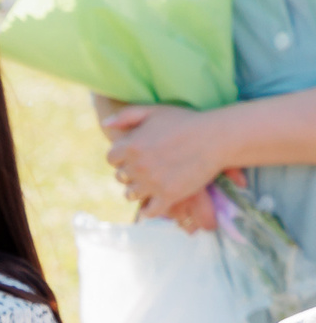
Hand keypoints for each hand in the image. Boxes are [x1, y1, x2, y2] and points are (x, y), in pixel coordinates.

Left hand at [102, 104, 237, 222]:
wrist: (217, 137)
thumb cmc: (185, 121)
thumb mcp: (155, 111)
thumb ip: (127, 115)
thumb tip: (106, 124)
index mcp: (131, 146)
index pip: (111, 159)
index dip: (122, 156)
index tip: (134, 155)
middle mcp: (138, 167)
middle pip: (121, 177)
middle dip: (130, 172)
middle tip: (145, 168)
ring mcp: (152, 183)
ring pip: (130, 195)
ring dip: (138, 190)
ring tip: (151, 183)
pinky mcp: (168, 196)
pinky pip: (149, 211)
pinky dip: (150, 209)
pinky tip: (155, 202)